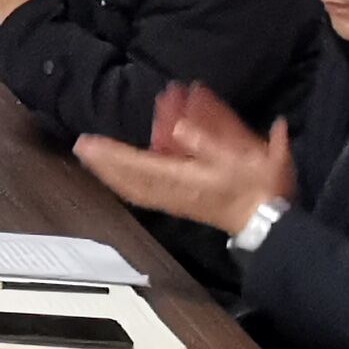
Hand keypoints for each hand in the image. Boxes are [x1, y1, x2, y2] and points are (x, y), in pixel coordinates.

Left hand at [70, 81, 290, 235]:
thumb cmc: (258, 187)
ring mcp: (172, 200)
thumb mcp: (240, 159)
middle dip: (103, 162)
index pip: (138, 166)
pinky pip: (144, 195)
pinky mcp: (178, 204)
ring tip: (92, 157)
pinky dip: (126, 183)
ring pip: (132, 188)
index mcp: (182, 181)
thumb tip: (180, 129)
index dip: (112, 154)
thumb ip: (208, 143)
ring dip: (111, 172)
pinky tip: (118, 177)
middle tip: (81, 146)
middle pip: (128, 179)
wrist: (267, 220)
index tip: (88, 142)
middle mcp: (171, 192)